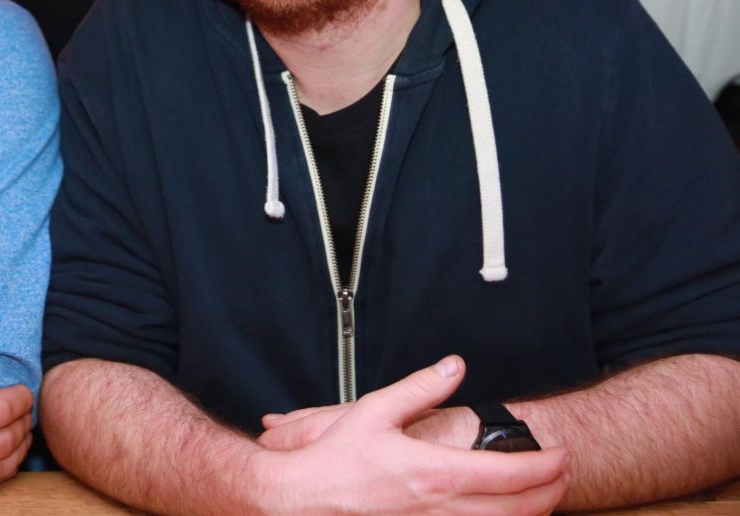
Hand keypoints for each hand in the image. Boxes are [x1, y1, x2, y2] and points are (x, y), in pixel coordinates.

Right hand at [252, 357, 568, 513]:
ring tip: (546, 498)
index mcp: (437, 472)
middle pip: (521, 508)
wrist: (302, 501)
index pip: (511, 472)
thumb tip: (453, 367)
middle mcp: (443, 509)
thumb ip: (420, 388)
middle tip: (566, 474)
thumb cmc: (334, 461)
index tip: (562, 454)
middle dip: (553, 491)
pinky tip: (502, 515)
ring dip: (534, 514)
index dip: (546, 464)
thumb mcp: (374, 412)